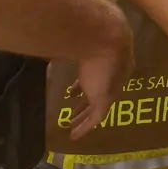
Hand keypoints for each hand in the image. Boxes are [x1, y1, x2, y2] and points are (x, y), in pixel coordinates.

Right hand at [67, 10, 134, 137]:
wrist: (107, 37)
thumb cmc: (91, 32)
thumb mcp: (83, 37)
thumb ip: (72, 42)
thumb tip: (53, 37)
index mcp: (111, 61)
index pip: (98, 76)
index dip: (86, 83)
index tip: (74, 90)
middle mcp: (114, 76)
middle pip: (99, 92)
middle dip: (86, 101)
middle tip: (75, 108)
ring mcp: (111, 88)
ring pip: (97, 107)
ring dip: (83, 116)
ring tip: (72, 123)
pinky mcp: (105, 100)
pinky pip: (95, 118)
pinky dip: (85, 127)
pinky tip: (74, 135)